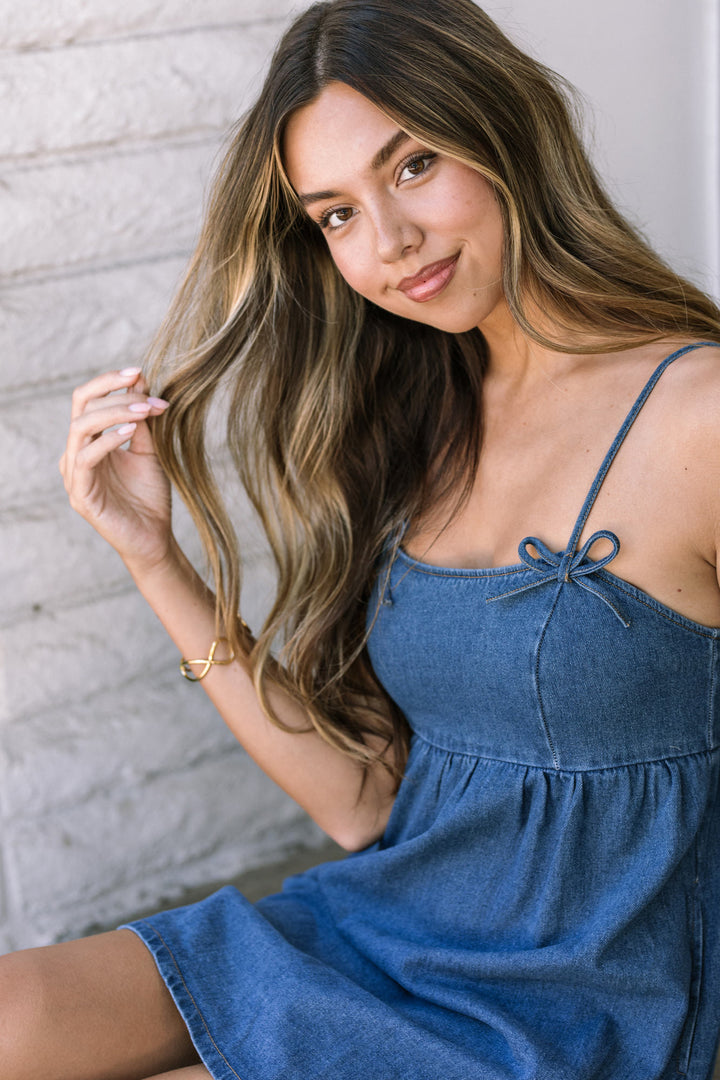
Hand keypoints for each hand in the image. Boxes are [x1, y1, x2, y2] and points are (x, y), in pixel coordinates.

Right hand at [59, 367, 174, 574]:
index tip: (141, 372)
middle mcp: (76, 454)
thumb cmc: (149, 496)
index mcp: (89, 441)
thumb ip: (141, 420)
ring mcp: (74, 474)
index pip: (87, 399)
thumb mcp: (148, 450)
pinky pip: (86, 458)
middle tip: (146, 389)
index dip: (110, 381)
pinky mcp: (80, 494)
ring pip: (81, 427)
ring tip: (144, 409)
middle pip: (81, 406)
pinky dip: (108, 440)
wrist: (154, 538)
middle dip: (114, 392)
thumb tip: (141, 380)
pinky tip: (130, 431)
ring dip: (114, 412)